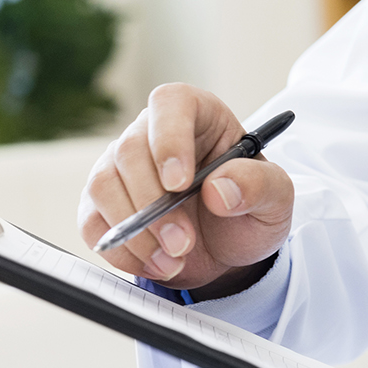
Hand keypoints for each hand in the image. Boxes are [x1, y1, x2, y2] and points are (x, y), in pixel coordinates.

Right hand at [76, 83, 294, 291]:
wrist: (229, 247)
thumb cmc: (250, 207)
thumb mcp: (276, 198)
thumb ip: (259, 185)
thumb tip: (219, 189)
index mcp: (198, 114)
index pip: (170, 103)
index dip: (169, 139)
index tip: (180, 183)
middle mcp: (153, 132)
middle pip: (130, 150)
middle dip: (155, 206)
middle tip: (184, 243)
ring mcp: (121, 166)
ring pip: (103, 185)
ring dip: (136, 232)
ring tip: (175, 259)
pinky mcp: (102, 203)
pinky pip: (92, 221)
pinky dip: (120, 251)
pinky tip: (155, 264)